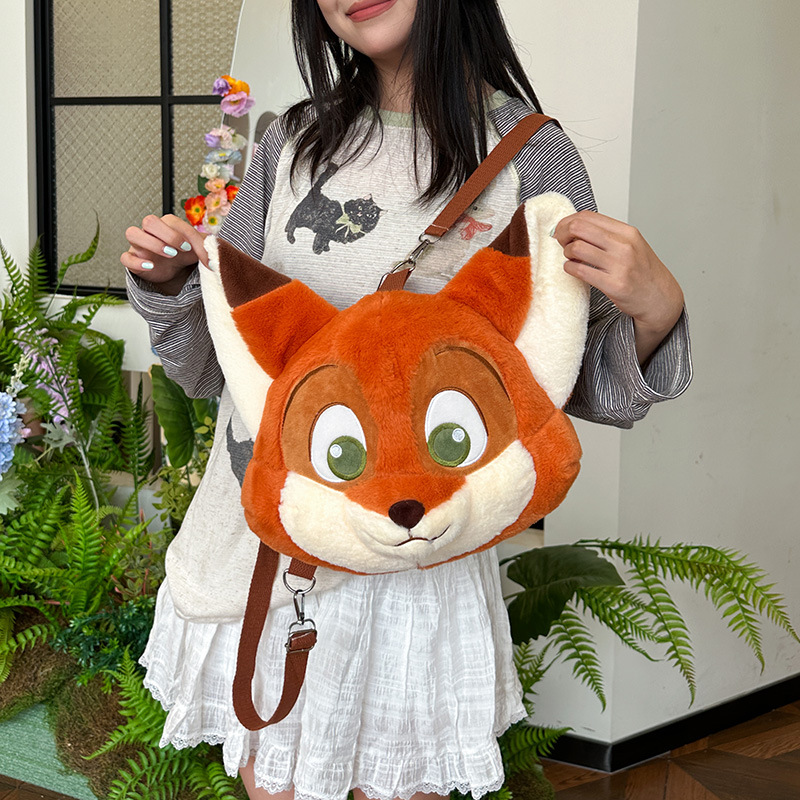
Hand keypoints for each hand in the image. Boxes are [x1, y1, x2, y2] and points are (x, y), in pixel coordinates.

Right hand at [122, 214, 208, 295]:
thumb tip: (215, 261)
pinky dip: (136, 262)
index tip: (190, 248)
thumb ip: (207, 250)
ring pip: (132, 233)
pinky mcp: (133, 260)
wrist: (176, 271)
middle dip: (165, 235)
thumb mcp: (199, 250)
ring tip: (167, 255)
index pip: (170, 221)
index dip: (181, 234)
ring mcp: (140, 245)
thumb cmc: (186, 255)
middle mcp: (151, 232)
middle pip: (149, 220)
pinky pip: (125, 258)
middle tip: (179, 250)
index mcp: (167, 224)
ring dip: (150, 243)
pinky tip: (150, 267)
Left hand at [552, 211, 684, 364]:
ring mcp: (620, 265)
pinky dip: (570, 268)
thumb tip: (575, 227)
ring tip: (571, 258)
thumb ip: (607, 235)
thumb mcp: (631, 245)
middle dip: (563, 234)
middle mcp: (624, 245)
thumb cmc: (643, 272)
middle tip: (561, 242)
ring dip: (566, 253)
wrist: (660, 298)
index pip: (588, 216)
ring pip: (577, 248)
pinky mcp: (614, 285)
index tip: (562, 229)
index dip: (568, 221)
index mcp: (627, 232)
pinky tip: (572, 269)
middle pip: (579, 228)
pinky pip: (580, 271)